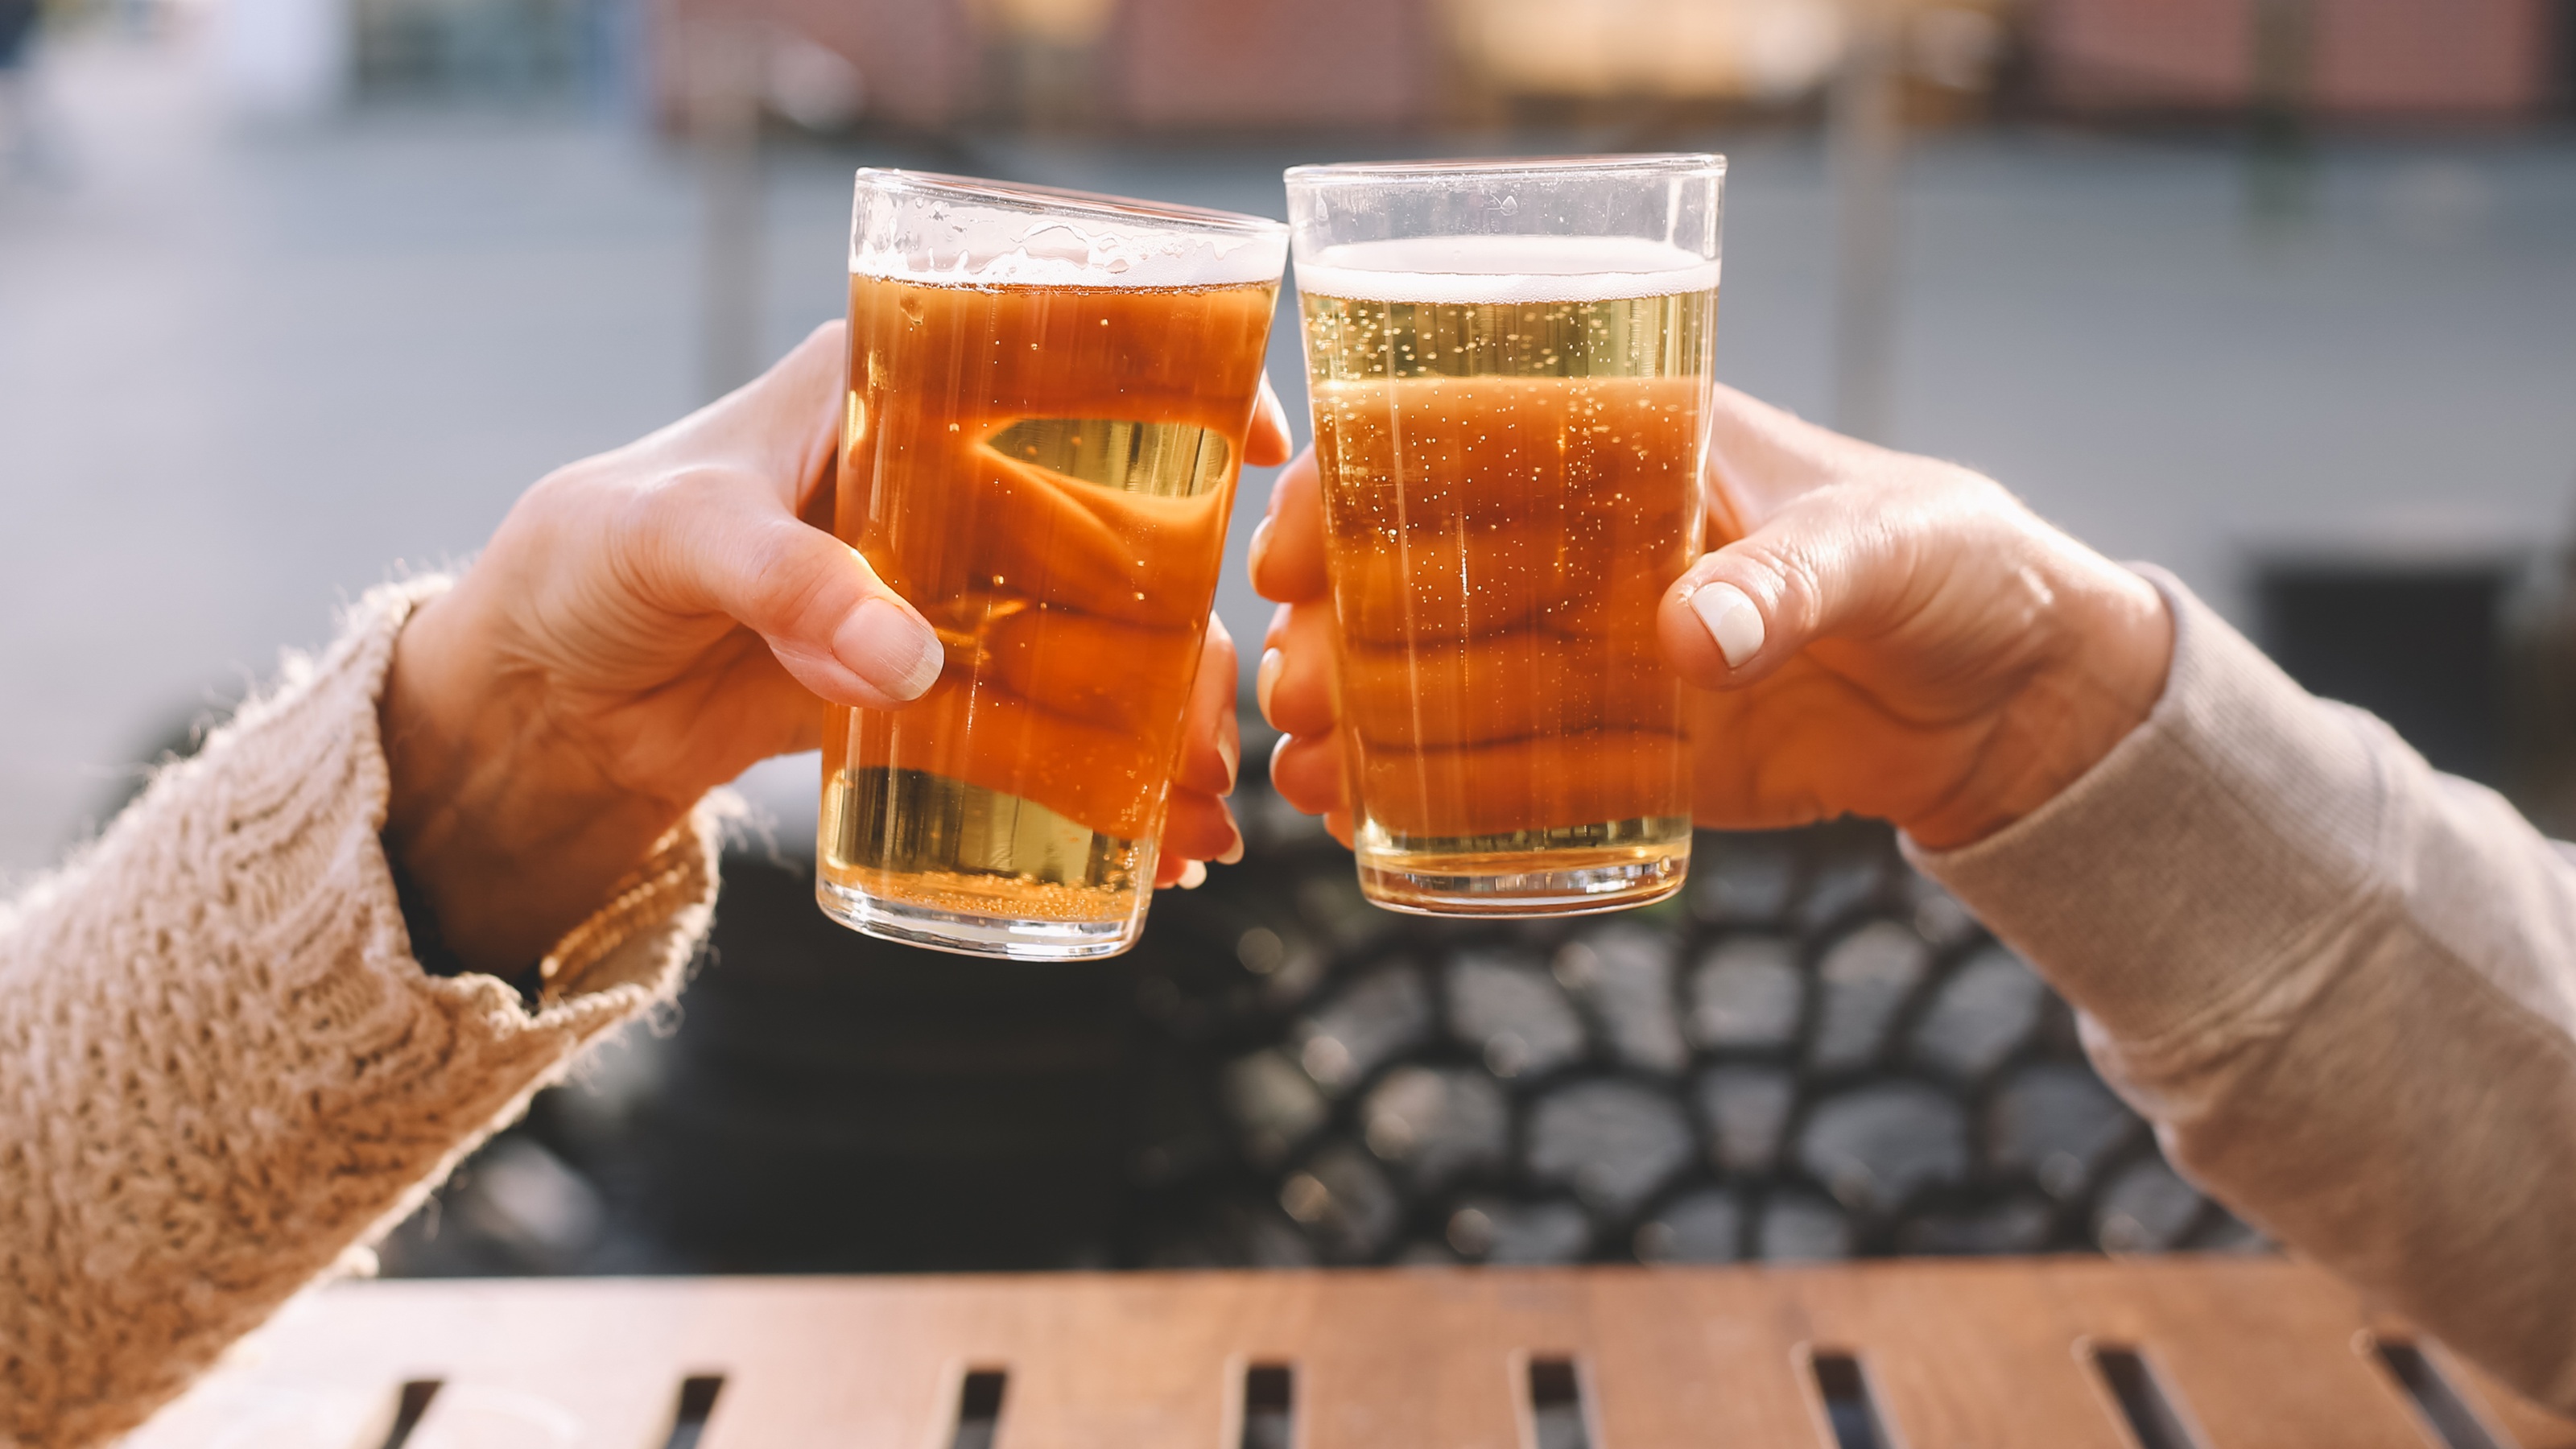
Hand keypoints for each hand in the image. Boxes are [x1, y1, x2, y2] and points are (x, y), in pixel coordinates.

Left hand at [383, 322, 1290, 971]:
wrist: (532, 694)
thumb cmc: (587, 556)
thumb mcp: (674, 539)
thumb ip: (784, 581)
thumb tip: (913, 661)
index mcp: (891, 385)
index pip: (1061, 360)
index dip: (1180, 389)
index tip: (1261, 451)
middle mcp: (939, 479)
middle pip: (1108, 538)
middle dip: (1182, 635)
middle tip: (1217, 734)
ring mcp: (941, 588)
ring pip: (1089, 645)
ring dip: (1158, 727)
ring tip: (1201, 818)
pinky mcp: (922, 686)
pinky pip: (1032, 727)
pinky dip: (1095, 784)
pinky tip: (1150, 848)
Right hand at [1250, 383, 2172, 850]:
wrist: (2025, 697)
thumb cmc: (1959, 562)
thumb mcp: (1885, 547)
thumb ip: (1786, 582)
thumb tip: (1680, 639)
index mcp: (1642, 449)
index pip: (1472, 445)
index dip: (1363, 488)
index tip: (1294, 551)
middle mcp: (1605, 549)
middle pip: (1441, 581)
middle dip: (1350, 630)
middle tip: (1288, 690)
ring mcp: (1614, 654)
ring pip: (1466, 684)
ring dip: (1376, 721)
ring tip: (1299, 768)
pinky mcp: (1644, 752)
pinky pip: (1528, 776)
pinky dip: (1449, 798)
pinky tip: (1364, 817)